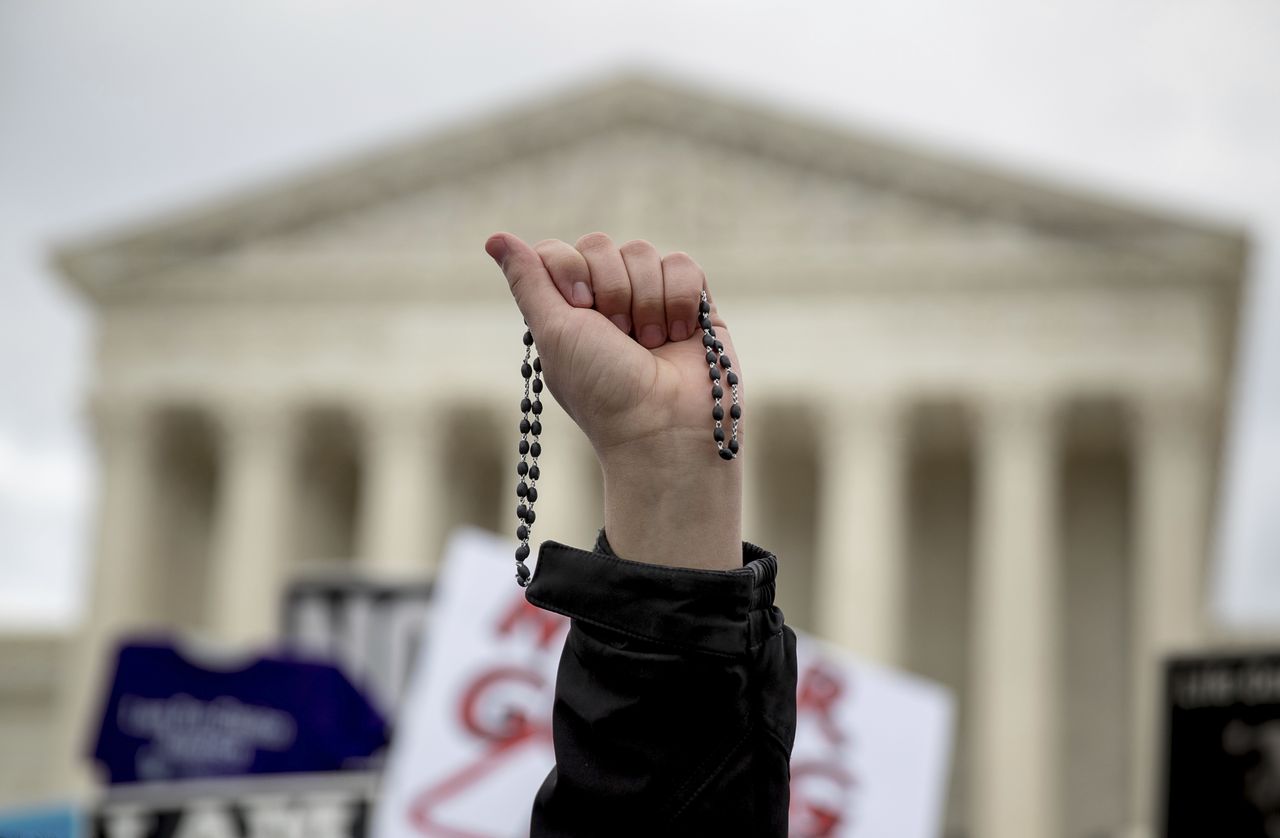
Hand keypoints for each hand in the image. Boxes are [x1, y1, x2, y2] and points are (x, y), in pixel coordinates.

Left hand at [486, 232, 742, 570]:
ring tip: (649, 345)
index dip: (571, 270)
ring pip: (644, 252)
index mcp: (568, 309)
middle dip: (611, 289)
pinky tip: (678, 335)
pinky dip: (680, 300)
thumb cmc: (602, 389)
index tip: (580, 311)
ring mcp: (651, 300)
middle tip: (617, 335)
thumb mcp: (553, 332)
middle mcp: (607, 300)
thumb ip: (528, 281)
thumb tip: (494, 237)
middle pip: (602, 244)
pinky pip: (684, 265)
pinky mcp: (693, 304)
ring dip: (646, 302)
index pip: (560, 250)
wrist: (665, 426)